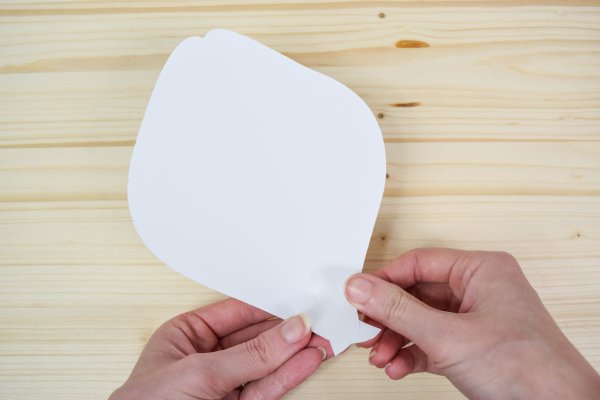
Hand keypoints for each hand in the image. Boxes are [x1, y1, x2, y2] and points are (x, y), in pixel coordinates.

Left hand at [110, 298, 331, 399]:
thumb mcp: (199, 373)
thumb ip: (249, 355)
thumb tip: (288, 332)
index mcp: (186, 336)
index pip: (236, 313)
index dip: (268, 307)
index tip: (298, 302)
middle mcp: (205, 358)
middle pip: (255, 338)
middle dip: (287, 331)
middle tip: (318, 321)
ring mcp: (222, 385)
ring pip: (265, 364)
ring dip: (295, 353)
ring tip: (323, 339)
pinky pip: (267, 387)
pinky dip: (289, 374)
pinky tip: (308, 360)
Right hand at [345, 248, 599, 398]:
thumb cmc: (528, 369)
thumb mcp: (448, 336)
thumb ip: (398, 310)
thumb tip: (361, 288)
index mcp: (480, 270)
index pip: (418, 263)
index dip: (385, 280)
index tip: (358, 296)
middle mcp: (478, 290)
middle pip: (416, 294)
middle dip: (389, 319)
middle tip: (366, 331)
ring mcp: (475, 320)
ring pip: (421, 321)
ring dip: (397, 340)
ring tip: (381, 356)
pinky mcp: (472, 347)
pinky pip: (432, 342)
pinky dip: (412, 354)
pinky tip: (398, 366)